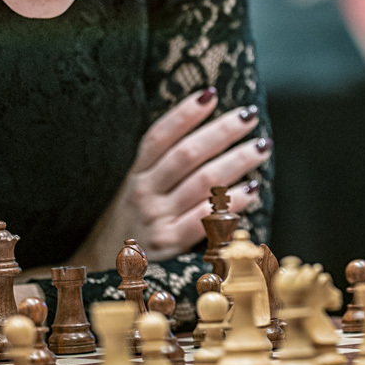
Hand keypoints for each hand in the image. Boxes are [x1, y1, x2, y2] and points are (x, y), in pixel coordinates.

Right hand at [69, 88, 270, 269]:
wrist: (104, 272)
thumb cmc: (131, 223)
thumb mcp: (136, 189)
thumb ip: (162, 164)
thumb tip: (206, 131)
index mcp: (136, 174)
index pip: (159, 136)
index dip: (184, 113)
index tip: (210, 93)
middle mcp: (144, 193)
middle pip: (187, 155)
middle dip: (221, 132)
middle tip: (249, 115)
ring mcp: (157, 219)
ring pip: (203, 184)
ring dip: (236, 162)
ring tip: (261, 146)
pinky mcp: (172, 246)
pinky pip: (207, 220)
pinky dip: (233, 203)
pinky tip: (253, 188)